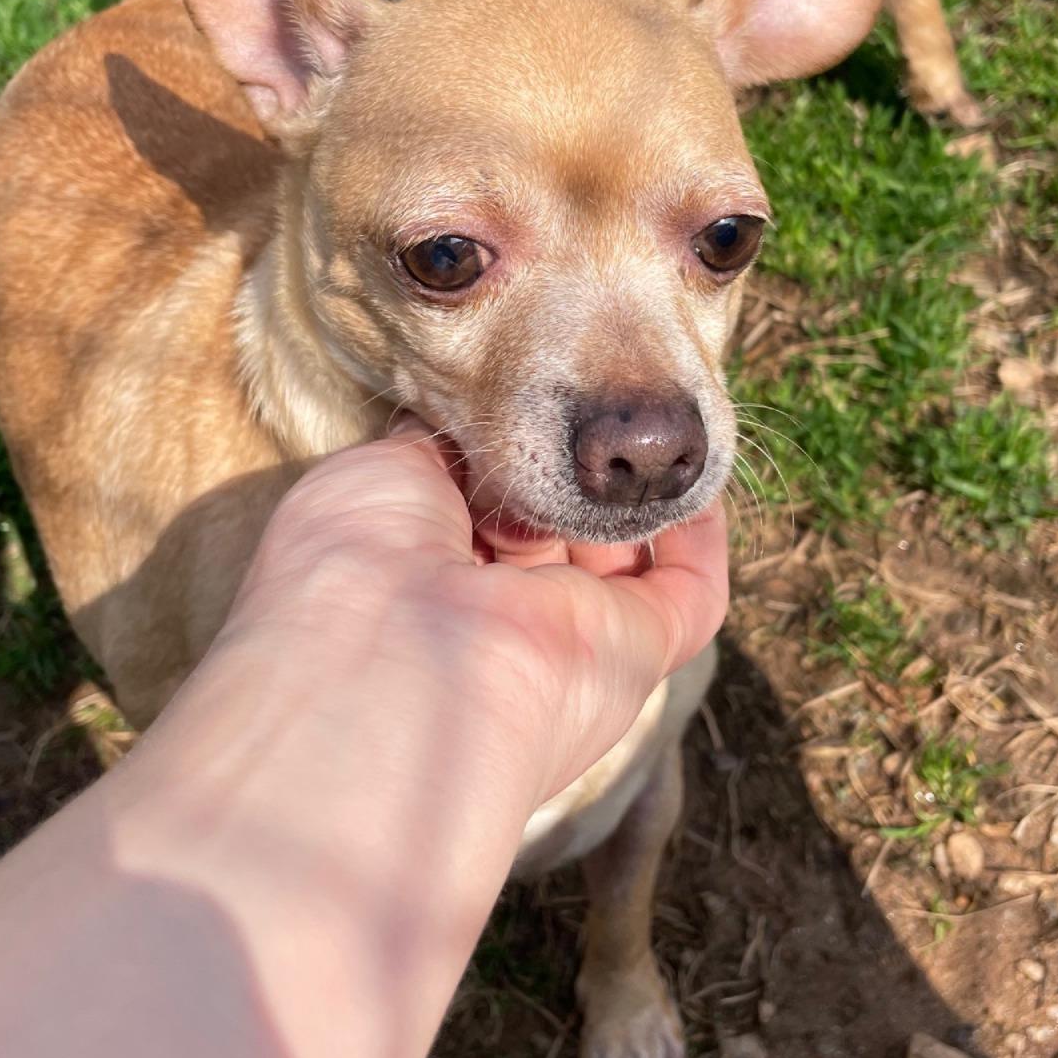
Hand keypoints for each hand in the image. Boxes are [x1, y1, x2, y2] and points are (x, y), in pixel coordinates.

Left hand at [216, 422, 729, 810]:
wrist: (392, 657)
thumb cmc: (358, 563)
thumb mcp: (378, 476)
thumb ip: (428, 450)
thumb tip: (452, 418)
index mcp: (426, 585)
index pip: (480, 522)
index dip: (505, 462)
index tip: (520, 400)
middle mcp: (498, 621)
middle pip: (556, 537)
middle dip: (569, 473)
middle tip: (579, 412)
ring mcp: (572, 643)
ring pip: (624, 563)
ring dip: (635, 495)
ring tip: (636, 429)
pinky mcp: (639, 655)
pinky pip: (692, 592)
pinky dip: (699, 533)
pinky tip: (694, 470)